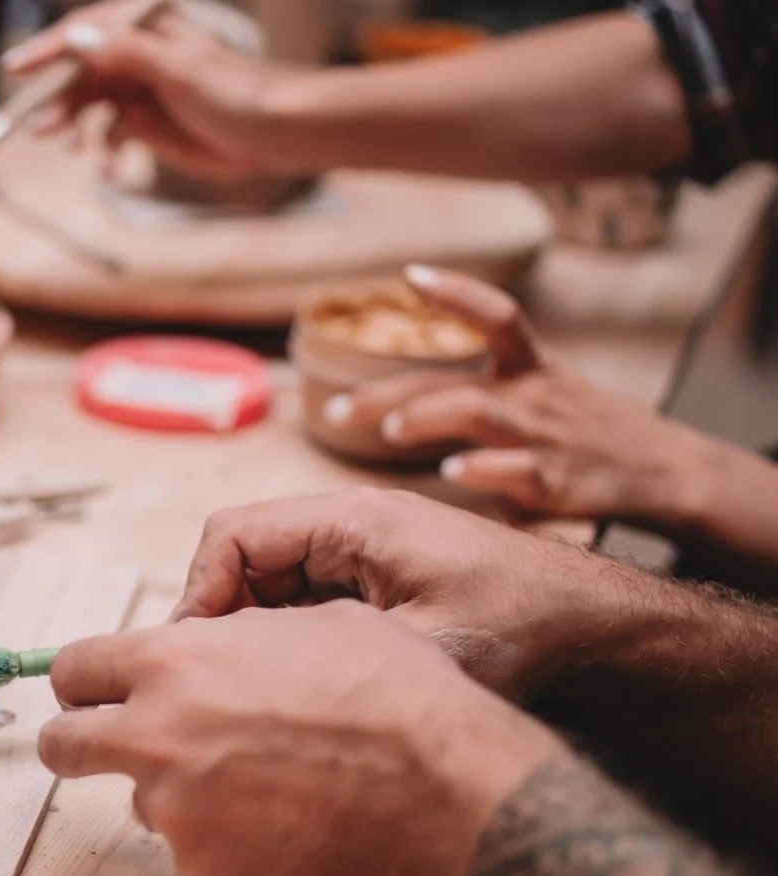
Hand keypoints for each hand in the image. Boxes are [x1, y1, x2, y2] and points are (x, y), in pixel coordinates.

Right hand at [0, 2, 292, 181]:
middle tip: (41, 129)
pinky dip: (105, 155)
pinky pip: (109, 138)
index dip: (47, 50)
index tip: (14, 68)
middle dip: (58, 101)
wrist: (272, 133)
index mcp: (143, 29)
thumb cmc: (234, 91)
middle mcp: (136, 56)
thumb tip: (76, 36)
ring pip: (88, 108)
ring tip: (70, 150)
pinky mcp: (144, 123)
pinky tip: (111, 172)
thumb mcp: (177, 68)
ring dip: (75, 130)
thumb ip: (124, 52)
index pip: (84, 33)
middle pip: (79, 75)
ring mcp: (138, 90)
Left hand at [38, 603, 560, 875]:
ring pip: (145, 802)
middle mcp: (157, 738)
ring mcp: (178, 813)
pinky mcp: (209, 872)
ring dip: (181, 794)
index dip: (85, 681)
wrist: (446, 789)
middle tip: (114, 745)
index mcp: (173, 665)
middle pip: (65, 745)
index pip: (76, 668)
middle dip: (81, 742)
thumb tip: (202, 646)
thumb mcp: (308, 627)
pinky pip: (199, 852)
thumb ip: (229, 640)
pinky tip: (291, 824)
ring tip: (264, 785)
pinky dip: (231, 842)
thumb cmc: (393, 697)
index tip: (92, 694)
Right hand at [170, 487, 635, 697]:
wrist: (598, 624)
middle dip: (221, 618)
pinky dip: (290, 636)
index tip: (194, 655)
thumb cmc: (522, 628)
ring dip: (255, 631)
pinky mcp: (377, 574)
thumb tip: (231, 674)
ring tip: (259, 690)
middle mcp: (351, 523)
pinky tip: (302, 684)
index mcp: (353, 521)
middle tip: (218, 682)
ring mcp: (363, 547)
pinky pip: (305, 596)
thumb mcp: (414, 649)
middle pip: (242, 556)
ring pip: (270, 580)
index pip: (231, 535)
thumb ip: (316, 652)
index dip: (198, 594)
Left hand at [326, 266, 718, 524]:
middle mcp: (532, 393)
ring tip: (389, 430)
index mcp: (528, 366)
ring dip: (428, 419)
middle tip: (336, 411)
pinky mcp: (557, 481)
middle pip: (455, 382)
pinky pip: (517, 471)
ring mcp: (544, 435)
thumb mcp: (536, 387)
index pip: (496, 315)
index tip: (410, 274)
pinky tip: (450, 474)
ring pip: (479, 415)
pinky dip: (481, 471)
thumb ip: (470, 387)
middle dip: (389, 394)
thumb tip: (389, 395)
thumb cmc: (578, 426)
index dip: (456, 291)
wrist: (660, 470)